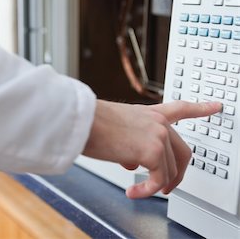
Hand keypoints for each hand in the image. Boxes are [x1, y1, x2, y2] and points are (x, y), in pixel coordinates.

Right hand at [82, 100, 221, 198]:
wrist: (82, 120)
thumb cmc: (90, 122)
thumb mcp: (116, 129)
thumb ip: (130, 143)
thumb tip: (132, 163)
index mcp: (149, 113)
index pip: (181, 108)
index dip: (201, 108)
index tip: (215, 107)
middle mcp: (158, 123)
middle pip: (183, 153)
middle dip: (178, 174)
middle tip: (168, 187)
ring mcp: (159, 136)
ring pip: (170, 171)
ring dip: (155, 186)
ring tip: (138, 190)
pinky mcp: (153, 152)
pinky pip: (158, 180)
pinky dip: (147, 191)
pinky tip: (133, 191)